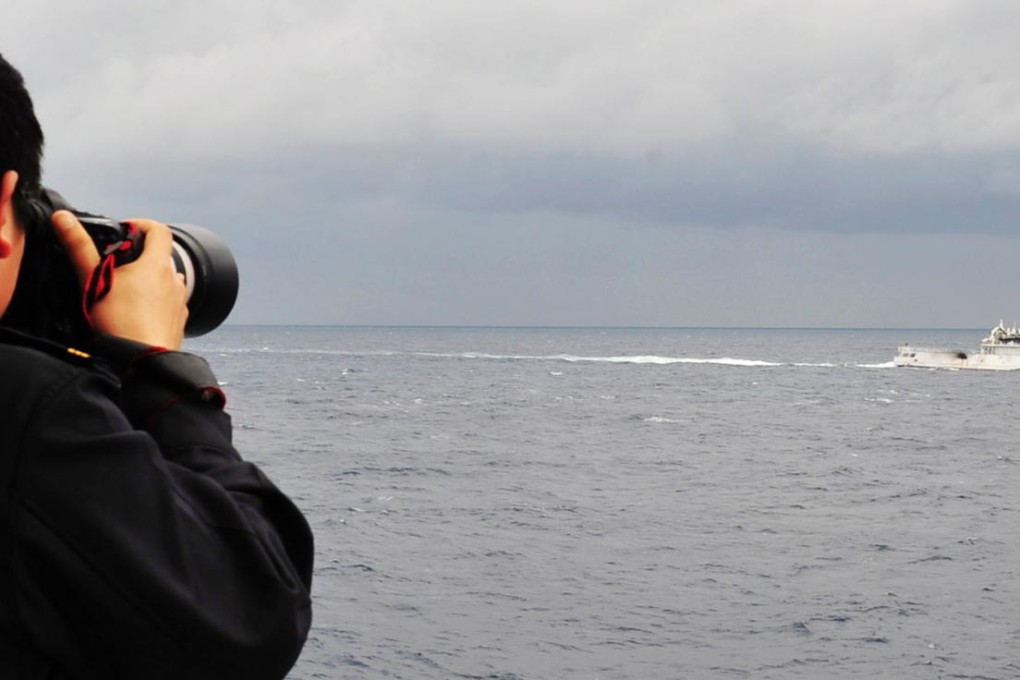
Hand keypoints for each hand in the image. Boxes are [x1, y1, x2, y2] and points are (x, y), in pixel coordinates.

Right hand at [51, 210, 188, 349]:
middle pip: (162, 258)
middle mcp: (174, 282)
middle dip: (140, 257)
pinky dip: (156, 303)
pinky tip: (138, 313)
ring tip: (125, 292)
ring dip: (149, 281)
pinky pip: (169, 305)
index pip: (159, 231)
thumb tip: (64, 219)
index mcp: (156, 265)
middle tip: (117, 266)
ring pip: (167, 282)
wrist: (141, 361)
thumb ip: (79, 248)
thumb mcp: (93, 281)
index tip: (127, 230)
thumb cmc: (119, 322)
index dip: (143, 225)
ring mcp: (180, 303)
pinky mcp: (179, 323)